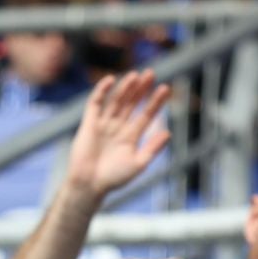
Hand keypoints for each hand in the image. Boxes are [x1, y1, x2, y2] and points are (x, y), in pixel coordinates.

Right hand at [64, 71, 171, 200]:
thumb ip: (152, 148)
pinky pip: (95, 103)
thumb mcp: (138, 163)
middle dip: (141, 89)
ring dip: (125, 87)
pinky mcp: (89, 123)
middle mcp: (118, 127)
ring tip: (136, 75)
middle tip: (151, 73)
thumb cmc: (114, 178)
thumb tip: (168, 132)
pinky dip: (101, 91)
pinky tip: (111, 79)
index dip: (155, 102)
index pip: (146, 115)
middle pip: (132, 104)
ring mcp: (104, 124)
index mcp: (131, 137)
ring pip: (116, 101)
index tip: (166, 89)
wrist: (89, 185)